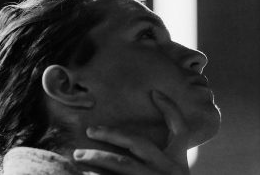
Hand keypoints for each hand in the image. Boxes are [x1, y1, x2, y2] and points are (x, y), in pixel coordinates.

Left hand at [73, 90, 190, 174]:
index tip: (154, 92)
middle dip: (112, 133)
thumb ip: (163, 160)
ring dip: (98, 157)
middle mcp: (171, 171)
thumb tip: (137, 145)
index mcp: (180, 163)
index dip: (170, 108)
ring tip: (78, 156)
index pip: (181, 129)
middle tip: (91, 130)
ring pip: (124, 164)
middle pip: (139, 143)